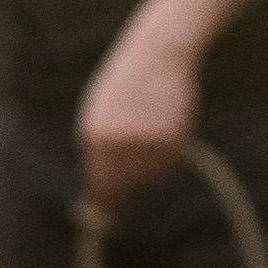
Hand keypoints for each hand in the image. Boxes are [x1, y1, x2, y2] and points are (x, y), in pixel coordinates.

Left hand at [74, 35, 200, 207]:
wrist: (158, 53)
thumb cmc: (125, 84)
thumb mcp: (99, 113)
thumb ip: (98, 147)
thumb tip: (100, 185)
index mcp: (94, 136)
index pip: (100, 182)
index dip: (106, 202)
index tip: (110, 214)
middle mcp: (118, 142)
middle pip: (124, 187)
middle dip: (129, 193)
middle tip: (134, 194)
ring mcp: (146, 141)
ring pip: (150, 178)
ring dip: (151, 170)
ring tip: (151, 139)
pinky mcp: (172, 137)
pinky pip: (170, 165)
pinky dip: (169, 158)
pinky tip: (167, 132)